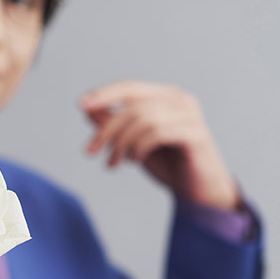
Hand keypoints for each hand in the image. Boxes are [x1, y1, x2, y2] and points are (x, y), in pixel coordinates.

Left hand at [80, 80, 240, 210]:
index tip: (81, 105)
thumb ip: (114, 123)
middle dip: (107, 129)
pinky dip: (140, 147)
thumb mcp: (133, 142)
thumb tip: (87, 108)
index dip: (105, 94)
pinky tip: (135, 161)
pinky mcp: (196, 134)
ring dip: (121, 143)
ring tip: (113, 163)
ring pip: (143, 119)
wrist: (198, 191)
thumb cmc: (168, 163)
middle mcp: (180, 100)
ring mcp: (190, 115)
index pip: (130, 87)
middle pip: (132, 105)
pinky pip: (158, 133)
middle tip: (91, 151)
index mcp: (165, 96)